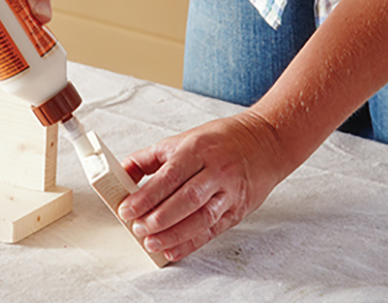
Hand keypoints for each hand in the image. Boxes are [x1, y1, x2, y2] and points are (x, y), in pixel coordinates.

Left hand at [117, 111, 287, 261]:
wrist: (266, 141)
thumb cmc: (221, 139)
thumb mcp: (183, 139)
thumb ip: (150, 158)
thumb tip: (121, 173)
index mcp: (197, 150)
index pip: (168, 176)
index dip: (146, 196)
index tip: (126, 209)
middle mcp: (216, 171)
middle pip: (186, 199)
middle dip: (159, 218)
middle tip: (138, 228)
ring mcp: (230, 191)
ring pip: (201, 218)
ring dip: (174, 234)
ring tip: (151, 243)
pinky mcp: (238, 209)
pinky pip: (213, 230)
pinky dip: (192, 243)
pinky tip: (172, 249)